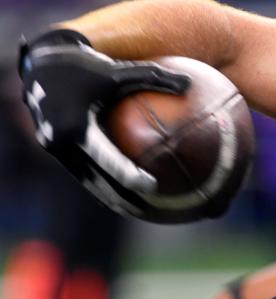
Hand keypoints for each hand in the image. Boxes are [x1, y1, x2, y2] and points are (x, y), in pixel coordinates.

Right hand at [19, 28, 189, 211]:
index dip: (129, 175)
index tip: (153, 186)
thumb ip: (154, 78)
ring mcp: (56, 150)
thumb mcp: (118, 71)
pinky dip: (104, 186)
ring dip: (114, 199)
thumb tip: (190, 84)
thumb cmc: (85, 65)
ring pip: (90, 183)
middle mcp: (62, 143)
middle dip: (125, 198)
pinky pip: (83, 175)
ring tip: (143, 211)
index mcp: (76, 127)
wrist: (40, 63)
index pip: (107, 159)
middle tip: (153, 208)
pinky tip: (128, 196)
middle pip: (98, 181)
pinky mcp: (56, 152)